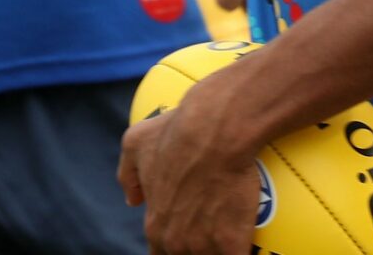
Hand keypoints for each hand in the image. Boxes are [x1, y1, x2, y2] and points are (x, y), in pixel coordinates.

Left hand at [118, 79, 263, 254]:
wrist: (216, 130)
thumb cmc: (176, 134)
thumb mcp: (136, 144)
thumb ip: (128, 176)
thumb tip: (133, 199)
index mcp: (155, 226)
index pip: (160, 254)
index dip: (172, 248)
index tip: (186, 238)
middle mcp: (176, 242)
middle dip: (196, 250)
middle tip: (210, 236)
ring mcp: (204, 245)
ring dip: (217, 250)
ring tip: (228, 239)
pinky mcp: (233, 241)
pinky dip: (240, 252)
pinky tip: (244, 243)